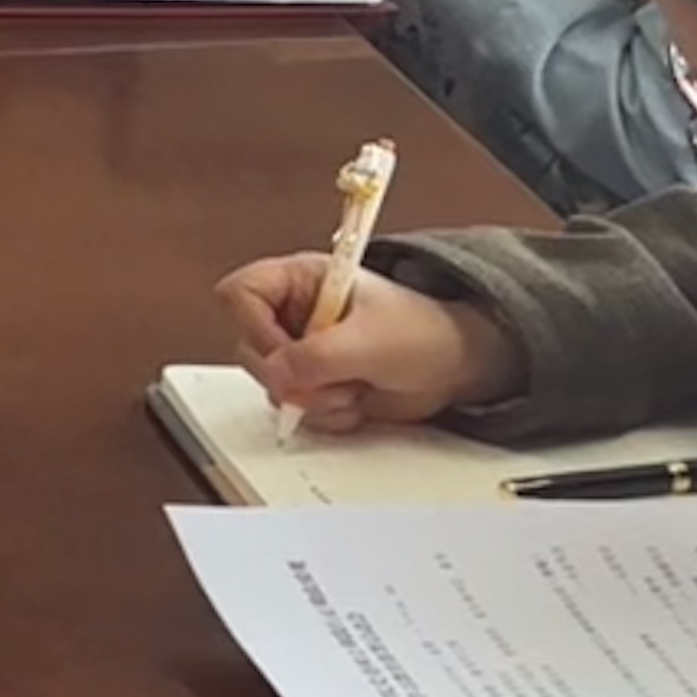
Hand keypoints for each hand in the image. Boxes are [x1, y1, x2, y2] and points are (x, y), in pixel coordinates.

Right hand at [223, 253, 508, 434]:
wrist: (455, 369)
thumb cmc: (422, 334)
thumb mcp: (369, 342)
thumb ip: (316, 357)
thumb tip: (273, 375)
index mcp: (301, 281)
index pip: (241, 293)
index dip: (254, 324)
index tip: (286, 350)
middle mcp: (294, 313)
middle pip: (249, 346)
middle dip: (292, 375)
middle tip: (331, 379)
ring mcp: (302, 351)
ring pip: (271, 384)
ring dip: (313, 399)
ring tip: (352, 390)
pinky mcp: (313, 384)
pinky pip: (294, 408)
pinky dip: (325, 415)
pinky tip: (355, 402)